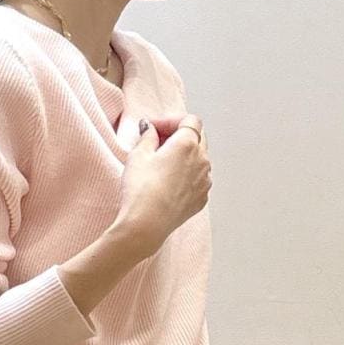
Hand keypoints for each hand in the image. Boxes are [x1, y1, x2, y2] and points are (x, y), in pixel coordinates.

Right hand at [115, 114, 210, 256]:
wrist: (146, 224)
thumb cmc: (141, 189)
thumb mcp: (138, 154)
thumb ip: (148, 136)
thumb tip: (151, 130)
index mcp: (188, 144)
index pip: (189, 120)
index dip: (171, 121)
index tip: (153, 128)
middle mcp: (202, 160)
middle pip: (198, 137)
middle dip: (179, 135)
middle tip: (158, 142)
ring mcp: (205, 181)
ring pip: (199, 159)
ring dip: (184, 156)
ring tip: (162, 164)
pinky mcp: (202, 199)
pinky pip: (198, 179)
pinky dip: (187, 175)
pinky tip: (169, 182)